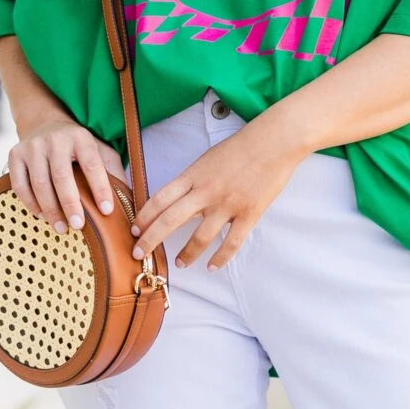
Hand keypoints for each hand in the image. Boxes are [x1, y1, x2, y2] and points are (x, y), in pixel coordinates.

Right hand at [8, 118, 127, 233]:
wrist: (45, 123)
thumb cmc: (78, 146)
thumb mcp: (99, 150)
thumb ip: (113, 171)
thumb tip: (129, 201)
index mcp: (81, 137)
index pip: (92, 164)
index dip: (100, 188)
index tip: (108, 211)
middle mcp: (56, 139)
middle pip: (62, 176)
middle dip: (71, 204)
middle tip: (78, 226)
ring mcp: (33, 146)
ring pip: (39, 183)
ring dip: (50, 209)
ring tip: (61, 227)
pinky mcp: (15, 154)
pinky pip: (20, 185)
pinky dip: (31, 204)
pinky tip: (42, 215)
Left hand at [130, 118, 305, 271]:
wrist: (274, 142)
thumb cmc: (242, 146)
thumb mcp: (209, 158)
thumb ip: (194, 179)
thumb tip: (178, 199)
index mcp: (194, 174)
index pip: (160, 198)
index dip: (144, 216)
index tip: (135, 230)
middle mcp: (206, 191)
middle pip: (170, 220)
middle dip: (150, 240)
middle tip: (138, 254)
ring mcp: (227, 204)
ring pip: (199, 237)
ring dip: (186, 254)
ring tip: (180, 263)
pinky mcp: (248, 214)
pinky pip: (231, 243)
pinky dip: (220, 258)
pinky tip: (212, 266)